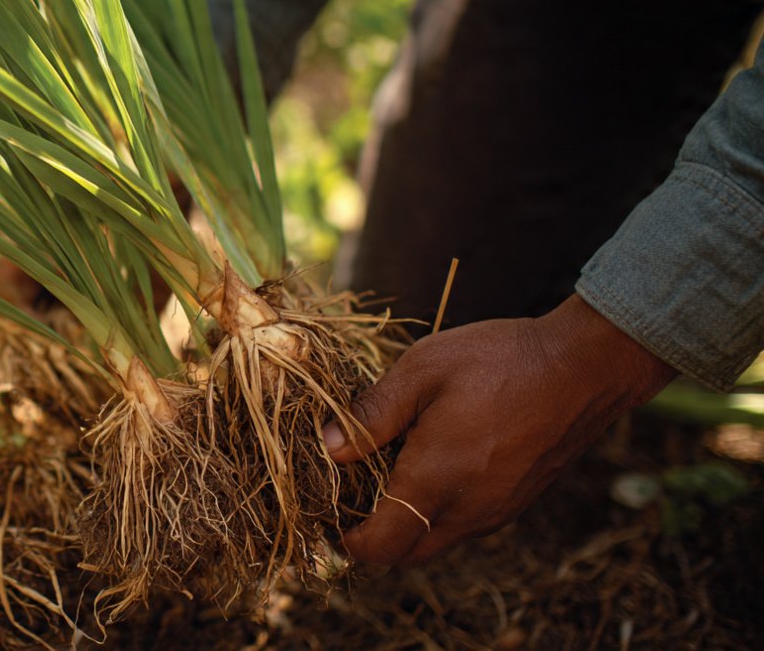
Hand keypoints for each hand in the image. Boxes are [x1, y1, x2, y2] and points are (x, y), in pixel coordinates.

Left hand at [321, 293, 676, 565]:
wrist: (586, 366)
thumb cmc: (500, 361)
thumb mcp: (422, 371)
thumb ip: (372, 414)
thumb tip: (330, 450)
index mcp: (435, 480)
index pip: (380, 546)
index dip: (347, 539)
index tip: (328, 513)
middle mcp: (467, 509)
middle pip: (406, 554)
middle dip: (372, 539)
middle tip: (350, 496)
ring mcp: (497, 510)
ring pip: (436, 541)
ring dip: (406, 526)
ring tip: (385, 476)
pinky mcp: (517, 501)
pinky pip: (465, 524)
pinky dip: (437, 513)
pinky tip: (429, 467)